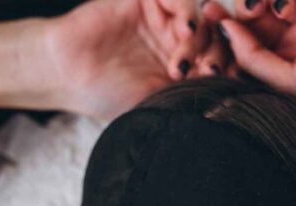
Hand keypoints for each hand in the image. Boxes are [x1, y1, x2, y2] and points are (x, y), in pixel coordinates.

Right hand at [43, 0, 234, 120]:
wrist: (66, 74)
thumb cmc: (105, 95)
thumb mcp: (156, 102)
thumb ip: (189, 96)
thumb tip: (229, 104)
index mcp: (183, 69)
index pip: (219, 63)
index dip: (228, 71)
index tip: (221, 86)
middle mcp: (176, 41)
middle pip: (217, 38)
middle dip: (218, 55)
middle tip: (209, 73)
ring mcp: (163, 19)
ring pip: (202, 19)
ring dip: (202, 38)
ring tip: (184, 60)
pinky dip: (187, 10)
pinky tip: (184, 31)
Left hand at [202, 0, 295, 141]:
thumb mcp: (289, 84)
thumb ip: (254, 58)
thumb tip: (225, 29)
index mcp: (279, 62)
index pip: (245, 36)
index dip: (226, 22)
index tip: (208, 13)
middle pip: (261, 8)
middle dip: (248, 2)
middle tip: (250, 8)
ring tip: (279, 7)